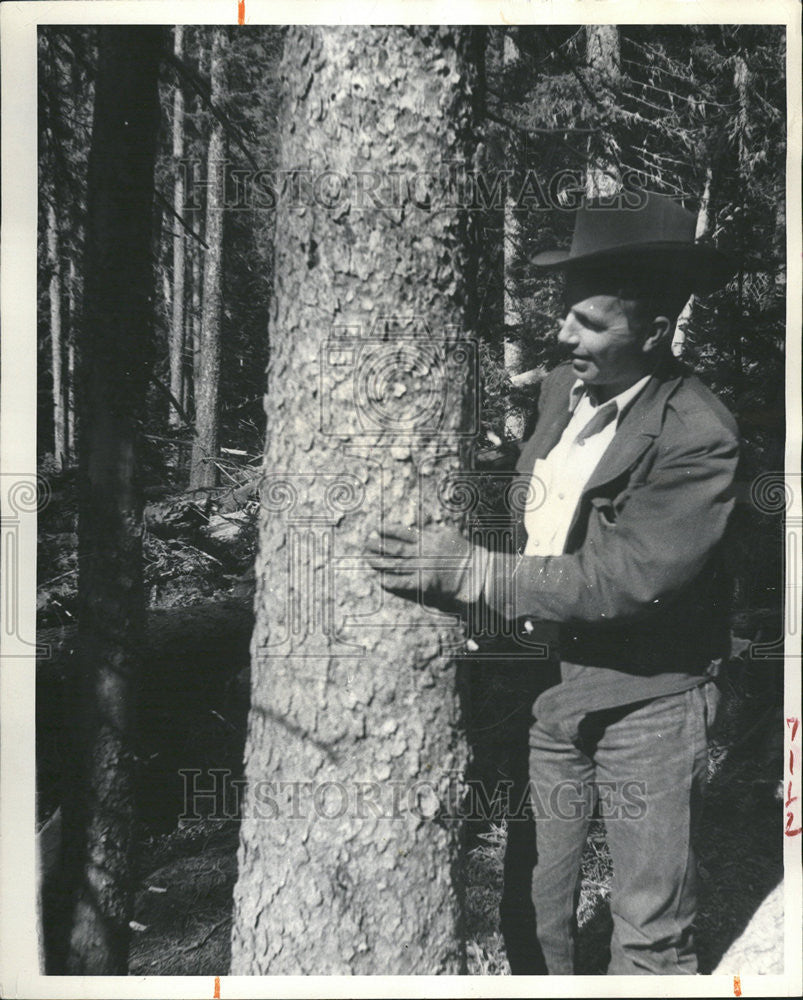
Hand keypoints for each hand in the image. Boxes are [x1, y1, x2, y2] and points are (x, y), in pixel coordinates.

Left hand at [366, 522, 485, 607]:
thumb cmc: (463, 551)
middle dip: (379, 545)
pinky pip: (402, 583)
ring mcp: (421, 568)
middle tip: (366, 542)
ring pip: (395, 564)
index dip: (387, 530)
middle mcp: (422, 552)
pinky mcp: (423, 583)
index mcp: (428, 538)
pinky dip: (390, 582)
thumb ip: (431, 525)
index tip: (376, 528)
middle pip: (395, 548)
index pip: (403, 532)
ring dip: (380, 562)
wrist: (474, 572)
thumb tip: (419, 516)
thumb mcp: (448, 532)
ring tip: (368, 559)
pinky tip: (380, 580)